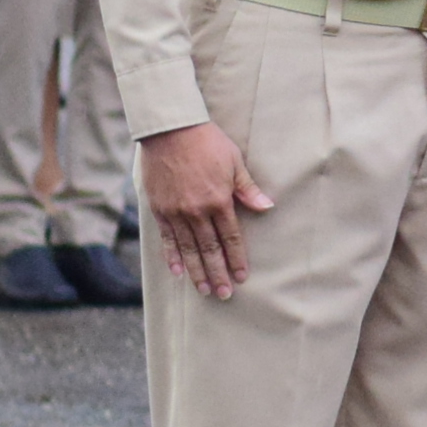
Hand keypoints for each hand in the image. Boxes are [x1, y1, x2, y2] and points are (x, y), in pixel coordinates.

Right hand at [141, 122, 273, 298]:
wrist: (171, 132)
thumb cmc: (208, 144)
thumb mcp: (234, 163)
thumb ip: (248, 189)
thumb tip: (267, 207)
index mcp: (219, 200)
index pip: (231, 237)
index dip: (237, 258)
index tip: (242, 277)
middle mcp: (196, 211)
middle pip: (210, 249)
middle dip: (218, 273)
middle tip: (224, 294)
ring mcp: (175, 212)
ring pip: (188, 249)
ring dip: (197, 271)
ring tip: (204, 289)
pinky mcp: (159, 210)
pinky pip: (166, 239)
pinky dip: (172, 256)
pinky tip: (177, 272)